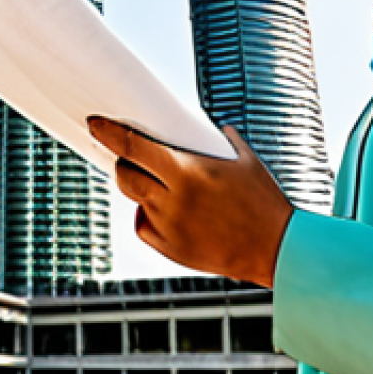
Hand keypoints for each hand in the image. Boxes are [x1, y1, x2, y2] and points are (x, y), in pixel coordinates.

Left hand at [88, 118, 293, 286]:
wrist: (278, 248)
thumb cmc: (264, 201)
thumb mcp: (244, 161)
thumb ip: (222, 140)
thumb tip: (212, 127)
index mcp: (187, 172)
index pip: (133, 147)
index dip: (109, 133)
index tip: (94, 123)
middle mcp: (173, 200)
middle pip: (125, 176)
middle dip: (123, 163)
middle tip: (132, 158)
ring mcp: (170, 227)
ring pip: (135, 200)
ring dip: (140, 188)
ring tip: (161, 184)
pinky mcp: (172, 250)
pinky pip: (145, 226)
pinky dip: (149, 215)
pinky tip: (167, 210)